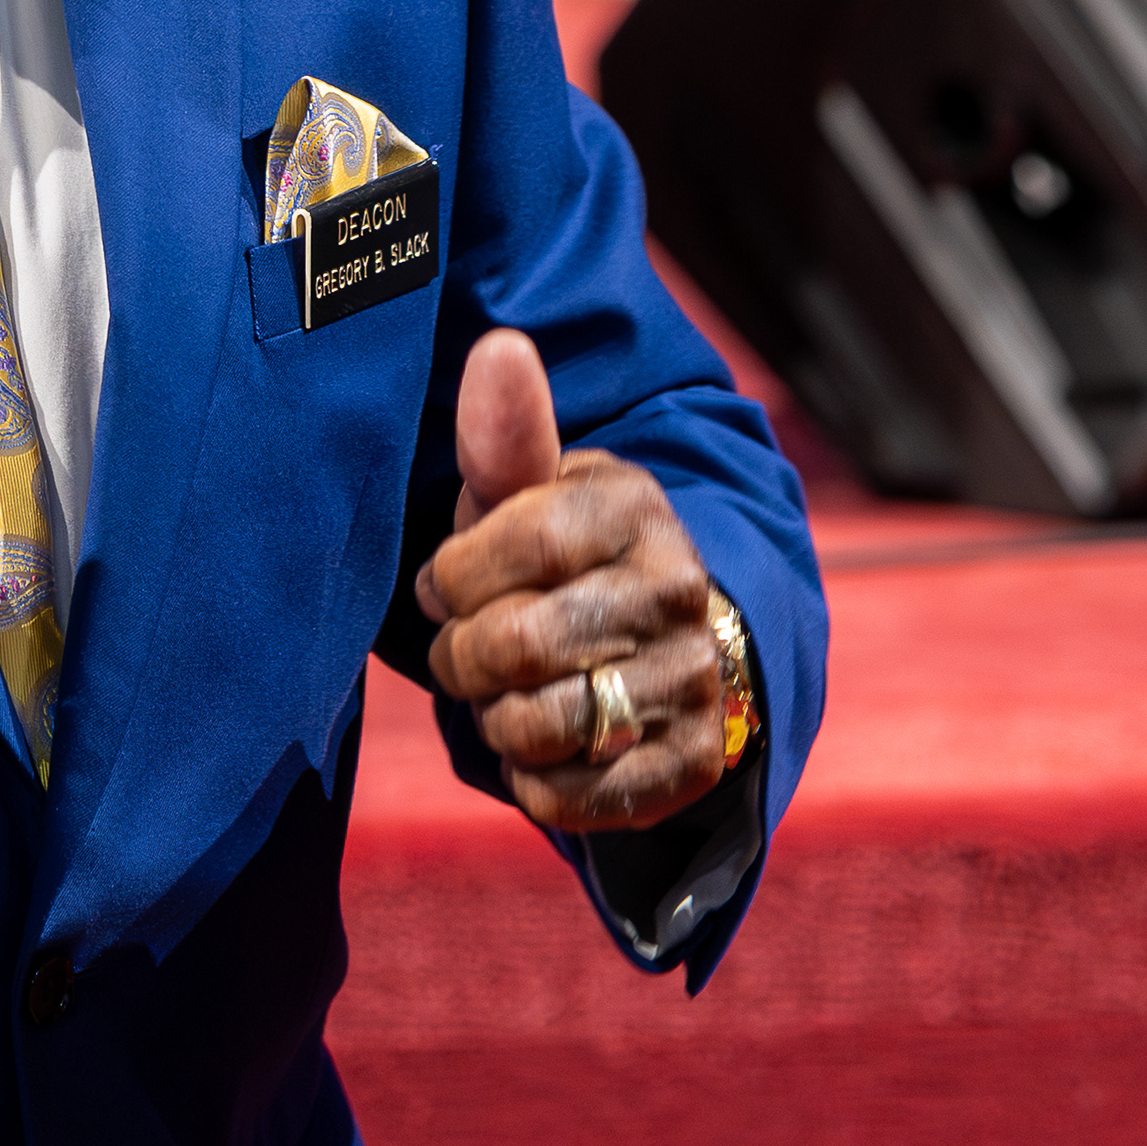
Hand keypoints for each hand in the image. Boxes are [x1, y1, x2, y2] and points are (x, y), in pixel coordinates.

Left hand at [414, 330, 729, 831]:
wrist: (662, 645)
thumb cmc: (560, 555)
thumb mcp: (530, 491)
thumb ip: (504, 432)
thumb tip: (499, 346)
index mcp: (634, 505)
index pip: (507, 548)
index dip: (454, 577)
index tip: (450, 581)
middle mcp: (680, 589)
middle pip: (511, 644)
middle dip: (461, 655)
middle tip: (469, 646)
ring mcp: (695, 681)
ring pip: (535, 725)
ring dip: (494, 718)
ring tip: (508, 692)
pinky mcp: (692, 766)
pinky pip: (566, 799)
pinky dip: (530, 780)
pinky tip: (544, 743)